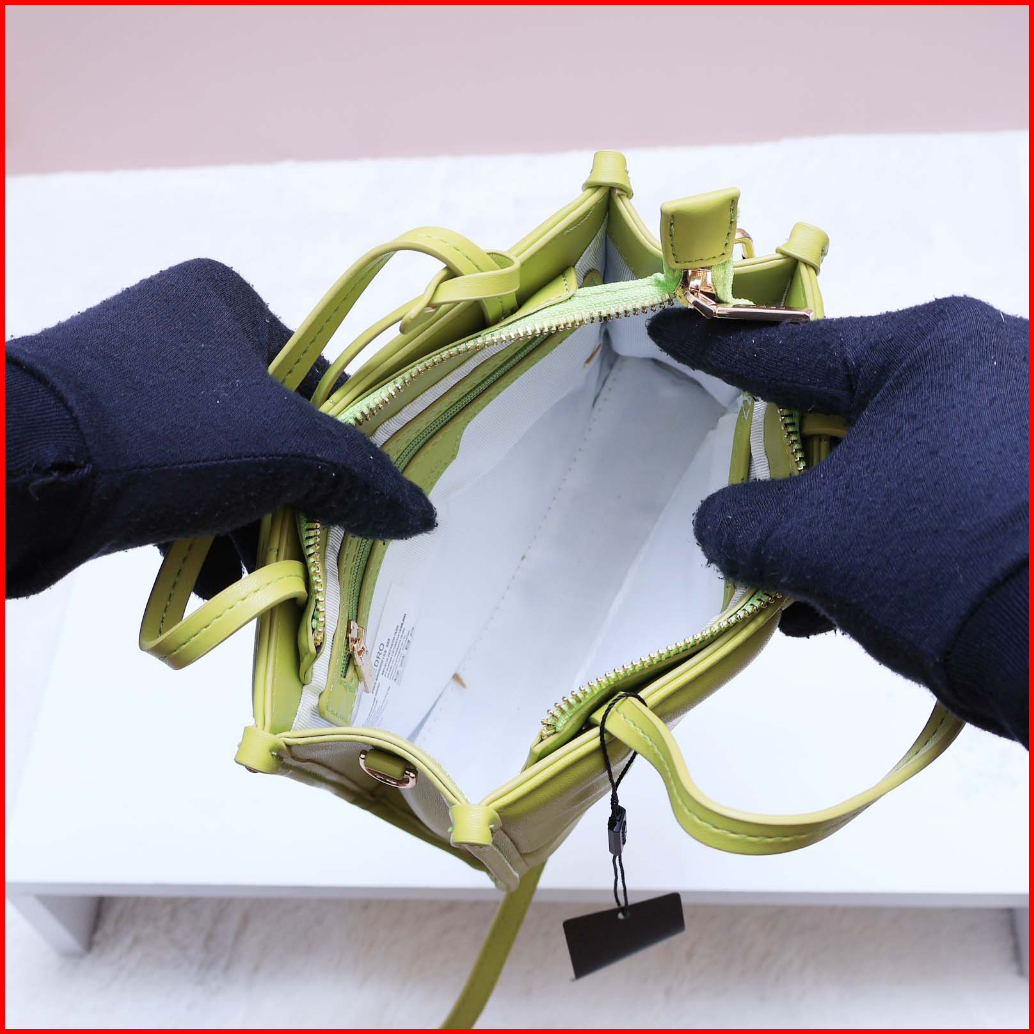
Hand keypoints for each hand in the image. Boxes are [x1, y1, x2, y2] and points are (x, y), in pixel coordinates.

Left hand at [5, 259, 435, 597]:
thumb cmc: (162, 435)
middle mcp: (179, 338)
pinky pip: (184, 495)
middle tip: (341, 547)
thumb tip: (423, 516)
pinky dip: (212, 540)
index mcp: (223, 303)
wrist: (9, 478)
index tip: (378, 498)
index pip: (320, 377)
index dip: (354, 441)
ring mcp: (139, 397)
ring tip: (296, 584)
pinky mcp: (109, 451)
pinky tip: (239, 590)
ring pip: (231, 470)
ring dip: (262, 529)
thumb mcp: (285, 449)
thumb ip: (360, 479)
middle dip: (307, 498)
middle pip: (278, 430)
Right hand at [648, 296, 1027, 744]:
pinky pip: (939, 501)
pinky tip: (841, 606)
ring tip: (795, 589)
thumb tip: (726, 524)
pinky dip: (887, 544)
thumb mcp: (811, 542)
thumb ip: (740, 524)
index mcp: (930, 350)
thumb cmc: (941, 565)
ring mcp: (1027, 428)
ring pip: (895, 467)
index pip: (791, 353)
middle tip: (758, 508)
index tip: (668, 331)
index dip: (713, 351)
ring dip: (839, 525)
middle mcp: (992, 367)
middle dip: (795, 474)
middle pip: (850, 412)